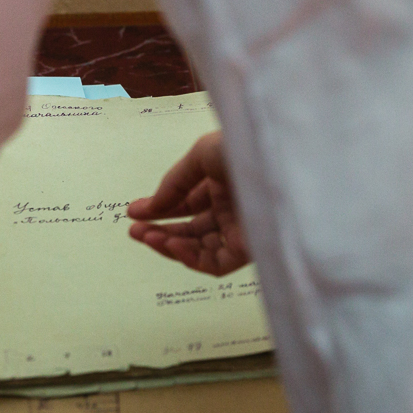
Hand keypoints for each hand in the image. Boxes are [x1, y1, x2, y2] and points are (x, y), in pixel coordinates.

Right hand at [127, 131, 250, 275]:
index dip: (162, 209)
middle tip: (134, 230)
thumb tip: (149, 208)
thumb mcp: (200, 157)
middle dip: (161, 230)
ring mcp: (243, 229)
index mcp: (227, 182)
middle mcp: (235, 208)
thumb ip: (174, 184)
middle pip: (194, 229)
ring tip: (145, 236)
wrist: (277, 158)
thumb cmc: (243, 148)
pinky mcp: (250, 249)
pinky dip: (190, 258)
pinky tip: (170, 244)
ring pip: (201, 248)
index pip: (191, 204)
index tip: (134, 212)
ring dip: (169, 245)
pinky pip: (216, 263)